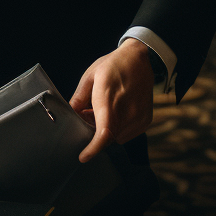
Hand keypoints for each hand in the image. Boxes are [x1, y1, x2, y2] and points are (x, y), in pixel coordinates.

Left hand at [68, 38, 154, 162]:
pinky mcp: (146, 121)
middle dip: (94, 131)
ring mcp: (138, 118)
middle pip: (106, 136)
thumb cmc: (113, 65)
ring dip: (107, 129)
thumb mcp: (90, 77)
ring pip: (117, 136)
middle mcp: (127, 112)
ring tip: (104, 109)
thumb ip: (79, 99)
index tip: (83, 156)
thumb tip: (70, 115)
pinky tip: (117, 111)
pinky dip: (119, 127)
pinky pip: (128, 133)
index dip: (93, 148)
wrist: (139, 59)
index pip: (103, 132)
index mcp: (109, 99)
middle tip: (89, 114)